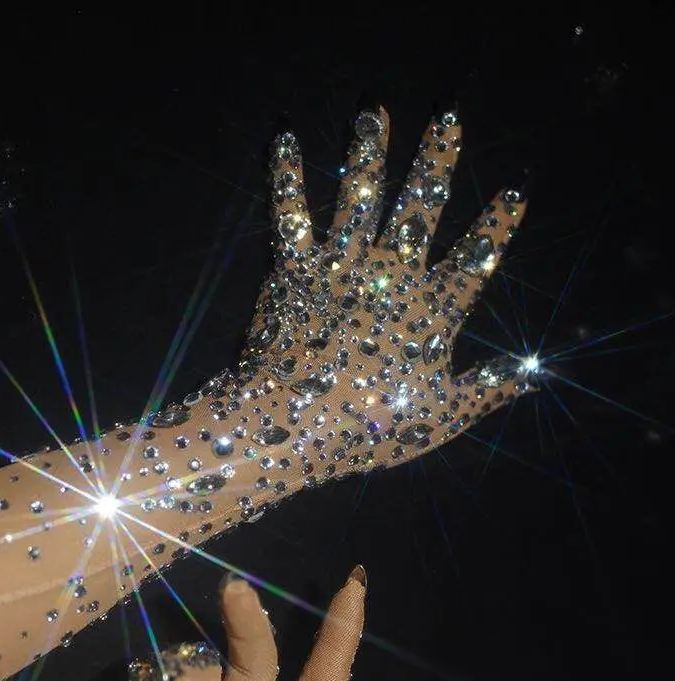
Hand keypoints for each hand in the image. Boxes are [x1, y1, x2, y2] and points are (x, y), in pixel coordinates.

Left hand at [239, 106, 533, 475]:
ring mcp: (344, 266)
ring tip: (373, 112)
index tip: (514, 190)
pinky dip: (287, 175)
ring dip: (368, 149)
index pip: (475, 258)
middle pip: (421, 206)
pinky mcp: (297, 269)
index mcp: (432, 310)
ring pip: (361, 194)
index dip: (497, 225)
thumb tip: (533, 375)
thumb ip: (487, 388)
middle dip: (437, 159)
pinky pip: (292, 213)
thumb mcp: (440, 416)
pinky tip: (286, 138)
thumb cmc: (370, 429)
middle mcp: (393, 274)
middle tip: (448, 117)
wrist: (294, 428)